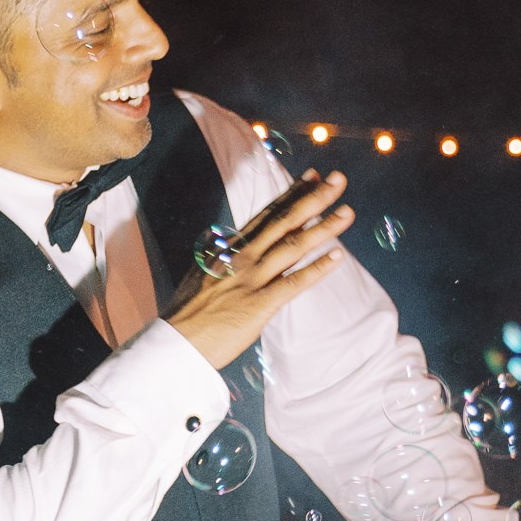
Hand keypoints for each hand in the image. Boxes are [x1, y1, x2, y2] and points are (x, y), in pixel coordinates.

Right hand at [167, 170, 352, 371]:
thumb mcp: (201, 275)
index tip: (312, 176)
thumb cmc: (187, 315)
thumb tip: (234, 253)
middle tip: (339, 180)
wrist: (173, 343)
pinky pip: (294, 283)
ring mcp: (251, 280)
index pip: (266, 215)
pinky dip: (317, 269)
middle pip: (284, 222)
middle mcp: (242, 257)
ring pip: (293, 246)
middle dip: (314, 198)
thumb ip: (223, 261)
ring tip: (347, 211)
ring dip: (323, 227)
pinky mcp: (259, 305)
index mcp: (228, 248)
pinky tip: (338, 256)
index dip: (292, 193)